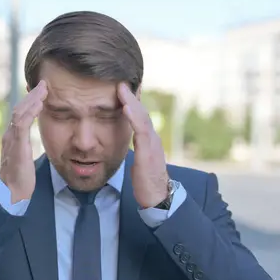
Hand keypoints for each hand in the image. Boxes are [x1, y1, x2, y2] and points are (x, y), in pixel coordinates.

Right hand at [0, 80, 47, 202]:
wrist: (12, 194)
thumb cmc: (21, 178)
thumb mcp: (25, 157)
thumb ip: (27, 145)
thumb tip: (36, 139)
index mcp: (12, 137)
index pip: (20, 112)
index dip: (30, 100)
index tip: (42, 90)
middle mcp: (9, 135)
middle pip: (19, 108)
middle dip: (32, 95)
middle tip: (44, 83)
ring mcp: (11, 140)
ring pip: (19, 112)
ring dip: (32, 99)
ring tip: (43, 89)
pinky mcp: (16, 146)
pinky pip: (21, 124)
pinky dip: (30, 112)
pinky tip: (39, 104)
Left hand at [117, 83, 168, 208]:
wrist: (158, 198)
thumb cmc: (146, 181)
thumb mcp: (139, 160)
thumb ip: (136, 147)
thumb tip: (127, 139)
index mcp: (148, 140)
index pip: (139, 117)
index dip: (131, 102)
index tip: (122, 88)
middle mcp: (152, 139)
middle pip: (142, 113)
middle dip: (131, 96)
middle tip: (122, 82)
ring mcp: (152, 145)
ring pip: (142, 118)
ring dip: (132, 102)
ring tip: (122, 89)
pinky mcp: (149, 153)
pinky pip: (141, 131)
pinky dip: (133, 117)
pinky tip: (125, 108)